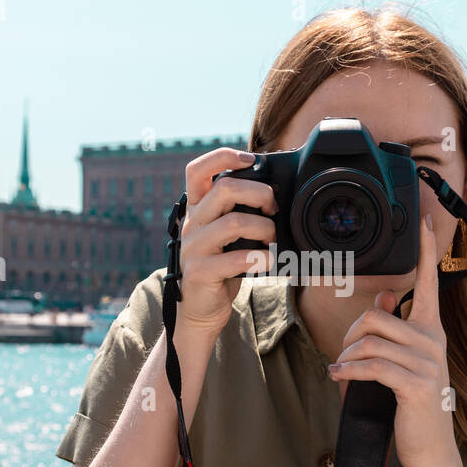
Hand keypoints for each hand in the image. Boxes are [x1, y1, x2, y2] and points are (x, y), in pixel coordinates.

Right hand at [174, 148, 278, 338]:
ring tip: (271, 238)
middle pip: (223, 189)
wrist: (202, 309)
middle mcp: (191, 223)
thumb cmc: (222, 268)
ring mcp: (193, 247)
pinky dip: (258, 258)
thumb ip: (240, 212)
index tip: (250, 158)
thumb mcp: (228, 235)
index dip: (222, 156)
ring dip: (263, 228)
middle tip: (273, 209)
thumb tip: (275, 193)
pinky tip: (266, 261)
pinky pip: (235, 258)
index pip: (197, 170)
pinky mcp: (199, 272)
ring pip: (233, 223)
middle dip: (259, 193)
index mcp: (197, 209)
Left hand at [327, 213, 459, 466]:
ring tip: (343, 372)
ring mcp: (427, 362)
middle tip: (344, 356)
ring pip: (369, 342)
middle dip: (349, 336)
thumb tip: (380, 301)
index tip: (422, 221)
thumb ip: (393, 332)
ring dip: (347, 358)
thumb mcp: (404, 363)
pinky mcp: (416, 384)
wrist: (429, 448)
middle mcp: (433, 340)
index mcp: (431, 330)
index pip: (428, 283)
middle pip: (374, 318)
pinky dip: (348, 372)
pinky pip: (371, 366)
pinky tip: (339, 379)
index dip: (425, 252)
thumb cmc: (412, 404)